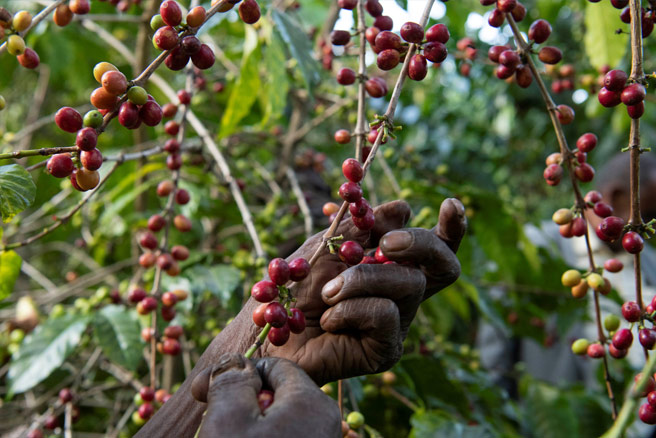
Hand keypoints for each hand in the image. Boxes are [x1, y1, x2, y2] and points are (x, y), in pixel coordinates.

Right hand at [191, 353, 340, 437]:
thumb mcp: (229, 420)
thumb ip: (232, 380)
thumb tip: (233, 362)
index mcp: (313, 401)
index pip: (276, 366)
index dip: (239, 374)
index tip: (207, 392)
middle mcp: (326, 420)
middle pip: (278, 392)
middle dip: (244, 400)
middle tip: (212, 417)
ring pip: (281, 417)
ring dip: (251, 421)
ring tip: (224, 433)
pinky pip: (288, 433)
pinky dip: (264, 434)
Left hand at [256, 199, 465, 384]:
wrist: (271, 330)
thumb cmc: (297, 286)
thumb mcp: (328, 245)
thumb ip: (362, 227)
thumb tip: (403, 209)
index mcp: (393, 265)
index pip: (435, 247)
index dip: (452, 227)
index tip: (449, 203)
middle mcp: (402, 294)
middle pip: (443, 265)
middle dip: (420, 244)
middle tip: (386, 244)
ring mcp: (398, 323)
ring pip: (410, 285)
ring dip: (362, 279)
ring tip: (327, 292)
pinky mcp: (386, 349)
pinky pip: (386, 314)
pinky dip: (351, 308)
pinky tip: (328, 319)